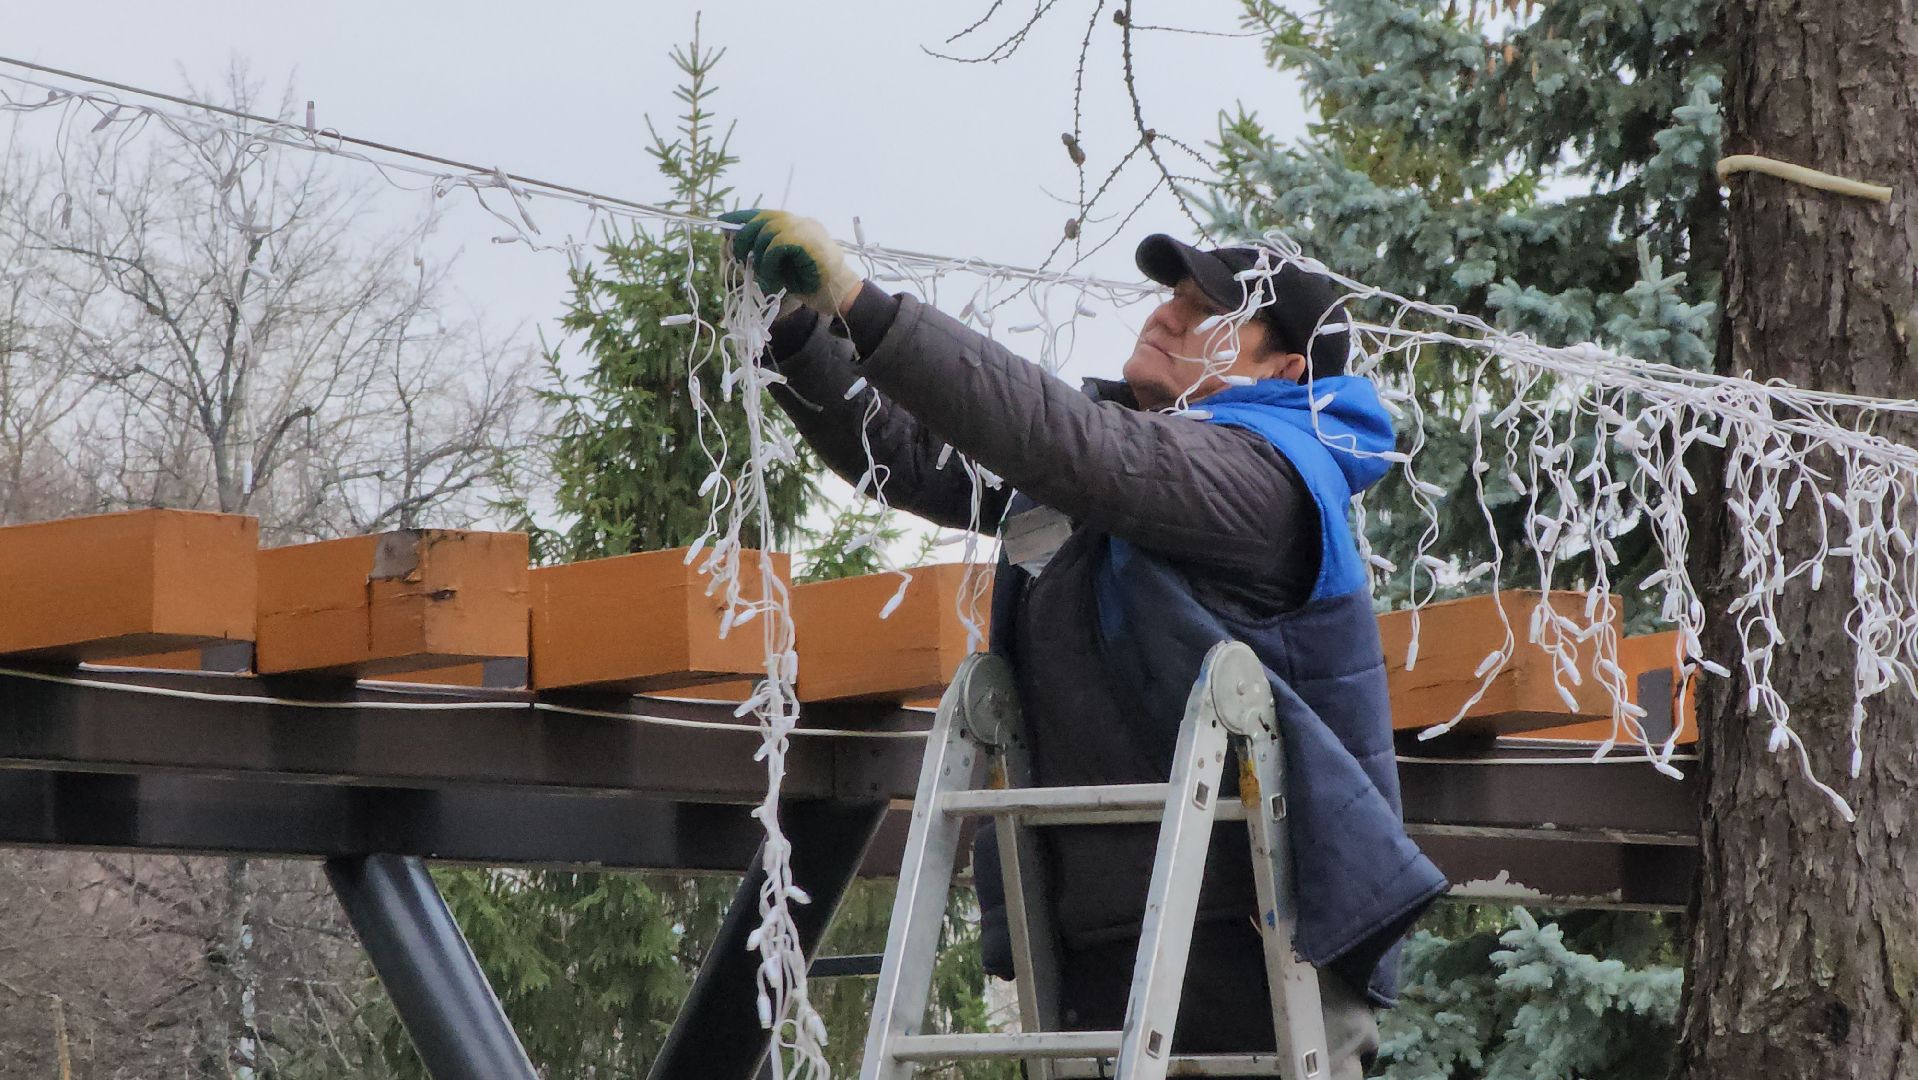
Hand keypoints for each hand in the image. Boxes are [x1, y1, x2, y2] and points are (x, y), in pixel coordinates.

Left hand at [718, 209, 863, 315]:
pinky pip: (776, 244)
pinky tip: (772, 278)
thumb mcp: (783, 268)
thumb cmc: (813, 286)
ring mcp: (806, 229)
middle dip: (744, 236)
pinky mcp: (807, 240)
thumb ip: (766, 256)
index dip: (742, 216)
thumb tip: (736, 251)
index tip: (723, 220)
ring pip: (768, 230)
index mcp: (798, 225)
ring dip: (758, 256)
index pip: (765, 213)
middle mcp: (801, 222)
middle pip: (763, 218)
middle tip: (736, 255)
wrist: (842, 295)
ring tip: (762, 276)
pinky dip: (768, 262)